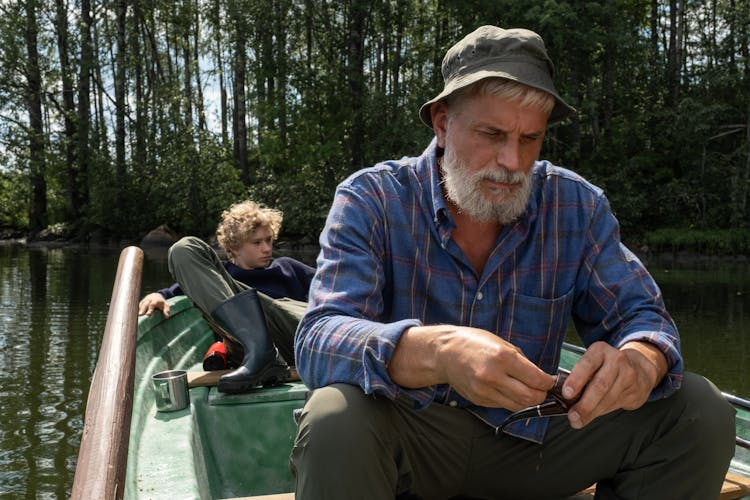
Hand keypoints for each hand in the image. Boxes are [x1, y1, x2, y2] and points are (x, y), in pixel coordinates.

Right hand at [138, 292, 169, 317]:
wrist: (156, 295)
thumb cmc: (161, 302)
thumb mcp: (166, 305)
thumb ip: (166, 310)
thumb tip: (167, 316)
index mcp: (156, 300)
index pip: (152, 304)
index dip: (150, 309)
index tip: (148, 314)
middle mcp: (149, 299)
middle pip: (145, 304)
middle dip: (143, 309)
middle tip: (140, 315)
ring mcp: (145, 300)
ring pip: (141, 304)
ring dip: (139, 309)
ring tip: (137, 315)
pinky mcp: (142, 301)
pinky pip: (139, 305)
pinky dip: (138, 308)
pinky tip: (136, 313)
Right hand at [390, 325, 554, 410]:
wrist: (444, 353)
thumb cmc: (474, 343)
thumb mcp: (501, 343)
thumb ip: (521, 360)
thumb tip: (540, 376)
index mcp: (502, 358)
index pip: (536, 379)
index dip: (549, 383)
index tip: (551, 381)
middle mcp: (493, 376)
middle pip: (530, 398)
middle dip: (542, 395)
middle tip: (543, 390)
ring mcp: (485, 391)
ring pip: (519, 406)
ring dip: (528, 401)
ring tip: (529, 392)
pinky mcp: (479, 400)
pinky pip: (503, 405)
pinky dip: (512, 401)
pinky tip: (510, 391)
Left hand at [561, 341, 666, 428]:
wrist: (638, 369)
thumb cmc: (605, 367)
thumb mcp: (592, 363)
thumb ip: (578, 376)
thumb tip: (560, 394)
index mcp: (600, 350)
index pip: (587, 364)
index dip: (576, 380)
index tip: (566, 394)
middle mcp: (616, 359)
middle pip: (600, 384)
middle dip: (584, 403)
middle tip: (572, 416)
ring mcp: (628, 374)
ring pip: (608, 397)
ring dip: (591, 412)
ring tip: (578, 420)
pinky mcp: (635, 389)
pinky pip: (615, 404)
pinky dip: (601, 412)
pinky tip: (591, 415)